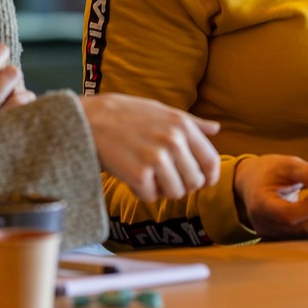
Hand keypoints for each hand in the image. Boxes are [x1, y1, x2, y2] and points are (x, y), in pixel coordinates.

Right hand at [82, 94, 221, 202]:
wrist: (90, 120)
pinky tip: (132, 177)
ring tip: (148, 175)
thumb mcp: (162, 110)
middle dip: (182, 184)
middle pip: (195, 182)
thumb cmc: (126, 115)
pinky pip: (151, 197)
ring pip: (176, 193)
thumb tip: (216, 128)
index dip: (208, 177)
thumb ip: (192, 122)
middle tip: (165, 177)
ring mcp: (156, 159)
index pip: (211, 162)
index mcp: (182, 125)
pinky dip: (142, 192)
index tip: (199, 182)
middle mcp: (173, 141)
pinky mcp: (138, 174)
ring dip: (163, 190)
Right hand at [234, 154, 307, 239]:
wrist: (250, 184)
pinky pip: (307, 235)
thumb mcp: (286, 164)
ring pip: (307, 236)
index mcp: (261, 205)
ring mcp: (274, 235)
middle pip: (302, 230)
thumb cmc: (268, 171)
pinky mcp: (284, 239)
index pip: (289, 215)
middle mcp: (266, 226)